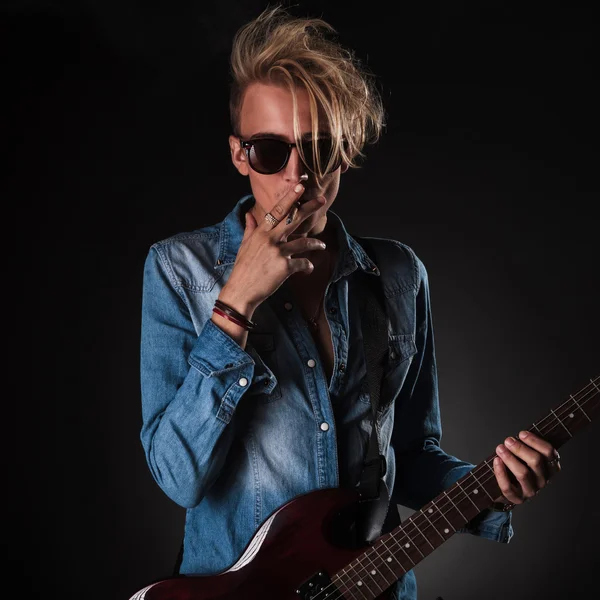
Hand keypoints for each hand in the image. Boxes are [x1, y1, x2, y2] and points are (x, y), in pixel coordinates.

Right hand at [224, 182, 327, 310]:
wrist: (241, 291)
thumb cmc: (242, 269)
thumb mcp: (244, 246)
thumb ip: (250, 229)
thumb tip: (248, 214)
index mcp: (260, 232)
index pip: (277, 210)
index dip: (290, 198)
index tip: (300, 187)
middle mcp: (270, 239)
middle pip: (293, 219)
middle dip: (309, 208)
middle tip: (322, 200)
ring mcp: (278, 252)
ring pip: (304, 242)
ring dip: (316, 244)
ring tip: (321, 246)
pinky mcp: (284, 267)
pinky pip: (303, 263)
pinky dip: (308, 266)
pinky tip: (308, 269)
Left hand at [493, 430, 560, 506]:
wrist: (507, 487)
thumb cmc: (517, 465)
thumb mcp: (525, 455)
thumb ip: (527, 446)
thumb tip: (520, 435)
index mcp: (550, 468)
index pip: (550, 453)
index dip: (535, 441)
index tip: (521, 434)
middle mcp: (543, 480)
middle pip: (536, 461)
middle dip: (520, 448)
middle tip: (508, 441)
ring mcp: (531, 491)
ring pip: (523, 473)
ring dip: (510, 458)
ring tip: (500, 448)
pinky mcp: (517, 498)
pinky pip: (508, 487)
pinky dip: (501, 472)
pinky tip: (496, 461)